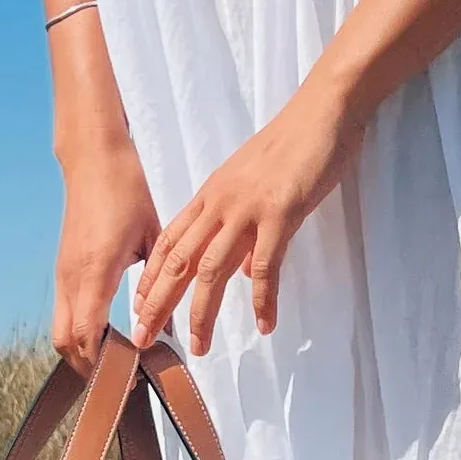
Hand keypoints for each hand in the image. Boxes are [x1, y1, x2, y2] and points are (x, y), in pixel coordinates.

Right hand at [52, 144, 160, 373]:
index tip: (129, 380)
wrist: (93, 160)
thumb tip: (167, 324)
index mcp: (95, 270)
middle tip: (120, 383)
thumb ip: (158, 284)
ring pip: (59, 330)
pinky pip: (63, 312)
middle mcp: (71, 277)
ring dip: (81, 352)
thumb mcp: (153, 237)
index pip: (89, 333)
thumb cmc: (126, 192)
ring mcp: (62, 273)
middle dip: (88, 368)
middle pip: (65, 342)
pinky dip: (78, 332)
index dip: (104, 362)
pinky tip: (105, 336)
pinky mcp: (62, 268)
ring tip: (114, 366)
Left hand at [131, 84, 358, 355]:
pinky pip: (266, 265)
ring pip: (212, 270)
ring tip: (200, 347)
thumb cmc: (293, 145)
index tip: (139, 307)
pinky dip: (264, 298)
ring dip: (203, 312)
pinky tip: (265, 324)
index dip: (152, 277)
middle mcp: (220, 204)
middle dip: (158, 303)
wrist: (321, 112)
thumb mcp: (253, 183)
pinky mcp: (280, 212)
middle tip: (143, 338)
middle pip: (178, 261)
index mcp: (211, 194)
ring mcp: (247, 208)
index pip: (170, 242)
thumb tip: (242, 270)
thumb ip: (240, 222)